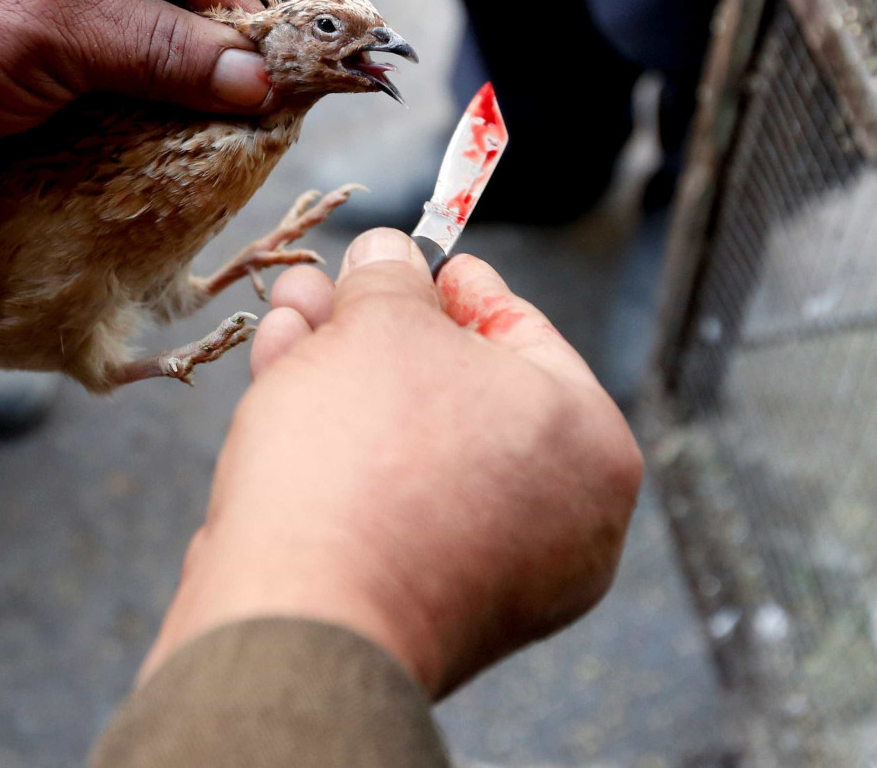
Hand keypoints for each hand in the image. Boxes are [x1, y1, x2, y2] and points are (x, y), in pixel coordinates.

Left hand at [0, 0, 267, 170]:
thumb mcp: (48, 29)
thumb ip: (154, 48)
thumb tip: (257, 80)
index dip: (233, 2)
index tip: (258, 70)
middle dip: (212, 59)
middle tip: (237, 118)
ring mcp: (60, 8)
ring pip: (154, 50)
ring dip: (176, 100)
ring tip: (200, 144)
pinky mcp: (45, 65)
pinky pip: (116, 88)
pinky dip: (138, 121)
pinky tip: (155, 152)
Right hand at [143, 230, 642, 696]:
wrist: (299, 620)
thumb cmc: (367, 461)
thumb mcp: (380, 325)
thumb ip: (390, 280)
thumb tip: (389, 256)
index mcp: (592, 447)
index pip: (526, 332)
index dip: (456, 283)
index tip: (413, 256)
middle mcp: (561, 521)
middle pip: (459, 389)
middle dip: (378, 329)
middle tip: (330, 286)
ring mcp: (492, 576)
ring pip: (411, 443)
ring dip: (342, 374)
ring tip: (288, 320)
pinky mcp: (418, 609)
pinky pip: (385, 500)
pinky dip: (338, 445)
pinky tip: (283, 386)